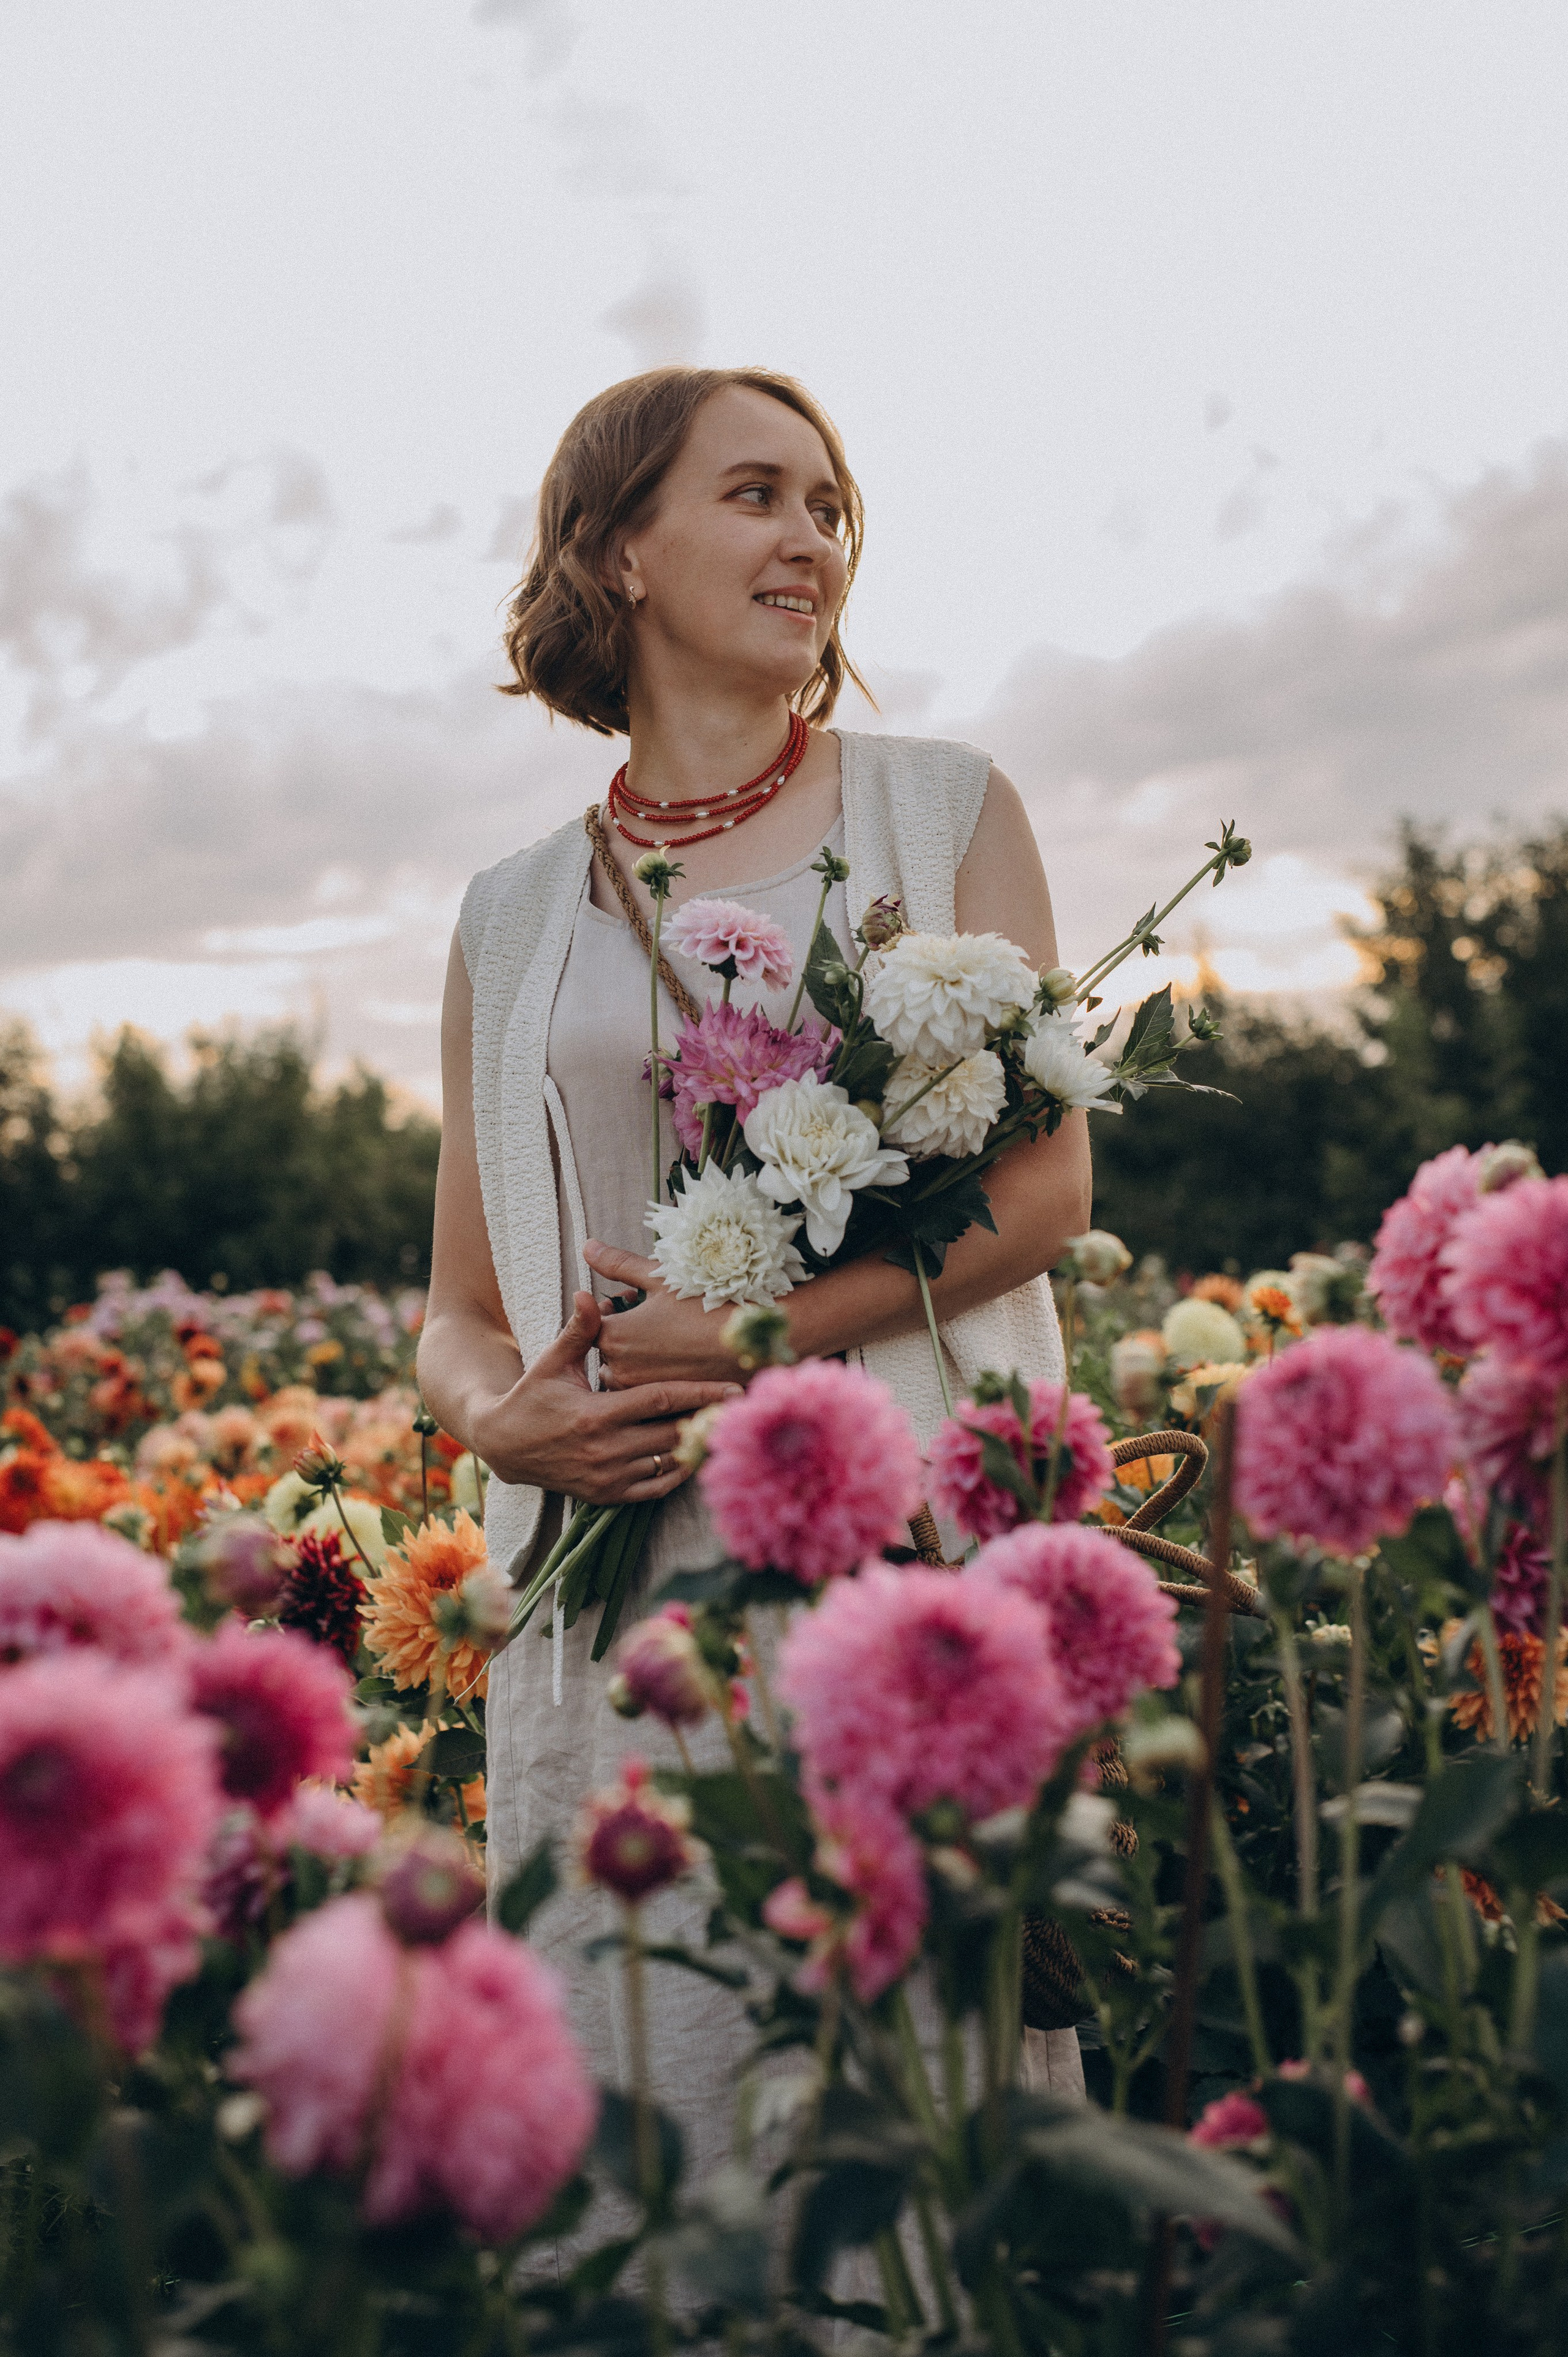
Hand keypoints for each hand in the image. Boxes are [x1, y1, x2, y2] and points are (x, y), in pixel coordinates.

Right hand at [471, 1290, 740, 1503]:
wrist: (504, 1445)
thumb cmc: (533, 1397)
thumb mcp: (552, 1363)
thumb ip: (579, 1331)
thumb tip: (589, 1292)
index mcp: (595, 1415)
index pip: (660, 1401)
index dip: (699, 1394)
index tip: (731, 1388)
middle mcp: (604, 1451)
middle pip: (672, 1434)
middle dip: (707, 1420)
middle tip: (740, 1408)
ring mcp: (606, 1477)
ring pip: (667, 1463)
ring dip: (696, 1446)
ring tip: (725, 1428)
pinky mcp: (605, 1496)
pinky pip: (654, 1490)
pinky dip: (677, 1475)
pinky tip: (693, 1455)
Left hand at [583, 1241, 745, 1389]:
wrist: (749, 1344)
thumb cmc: (706, 1306)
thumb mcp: (660, 1278)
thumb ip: (619, 1264)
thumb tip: (587, 1247)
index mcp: (614, 1336)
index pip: (592, 1325)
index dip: (613, 1310)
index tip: (634, 1300)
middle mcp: (621, 1369)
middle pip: (608, 1351)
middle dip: (624, 1334)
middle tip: (653, 1318)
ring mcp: (643, 1392)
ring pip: (625, 1374)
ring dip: (637, 1358)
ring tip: (667, 1339)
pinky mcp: (663, 1405)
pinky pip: (647, 1391)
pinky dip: (655, 1377)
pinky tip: (680, 1359)